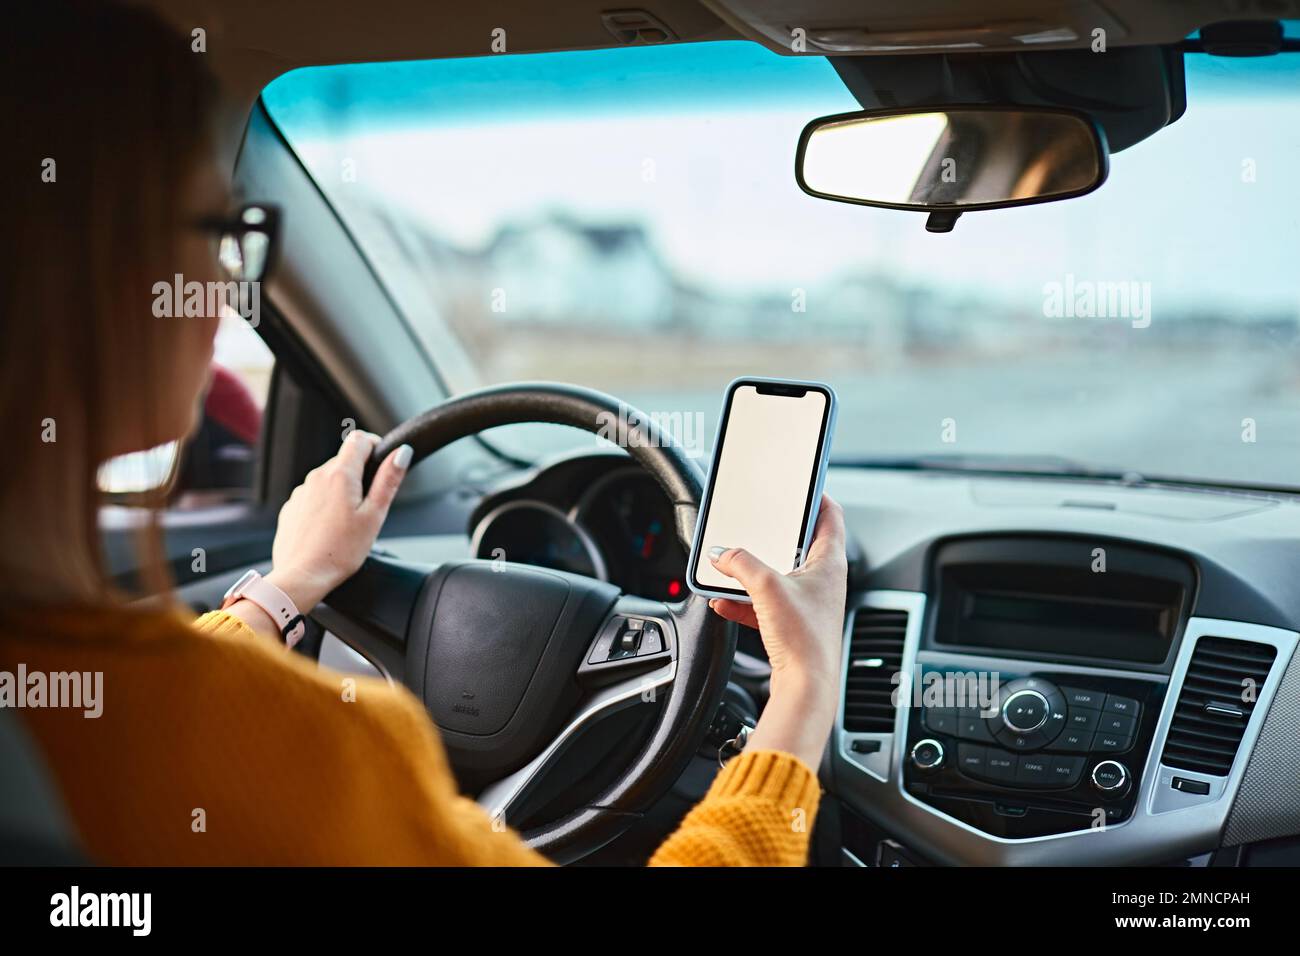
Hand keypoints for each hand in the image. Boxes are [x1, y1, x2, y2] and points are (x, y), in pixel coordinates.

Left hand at [266, 430, 412, 611]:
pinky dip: (325, 505)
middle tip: (369, 505)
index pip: (358, 440)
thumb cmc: (340, 551)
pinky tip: (330, 529)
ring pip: (328, 479)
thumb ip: (388, 480)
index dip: (375, 445)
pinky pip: (313, 496)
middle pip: (344, 460)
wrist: (302, 576)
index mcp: (340, 475)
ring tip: (349, 522)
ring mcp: (301, 492)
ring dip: (342, 490)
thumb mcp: (374, 515)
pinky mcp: (292, 507)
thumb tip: (401, 453)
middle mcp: (316, 477)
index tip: (382, 462)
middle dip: (360, 474)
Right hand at [706, 495, 847, 767]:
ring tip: (729, 569)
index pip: (830, 515)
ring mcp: (808, 603)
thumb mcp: (767, 587)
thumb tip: (723, 554)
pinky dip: (746, 601)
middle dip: (772, 537)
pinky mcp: (793, 626)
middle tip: (754, 525)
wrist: (806, 688)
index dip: (815, 496)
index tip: (799, 485)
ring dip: (752, 572)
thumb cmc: (803, 638)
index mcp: (829, 562)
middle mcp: (823, 580)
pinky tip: (724, 603)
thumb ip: (741, 564)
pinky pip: (766, 604)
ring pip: (778, 576)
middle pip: (798, 545)